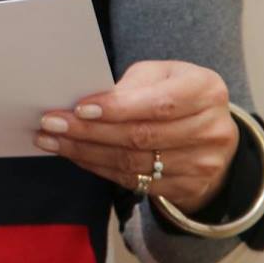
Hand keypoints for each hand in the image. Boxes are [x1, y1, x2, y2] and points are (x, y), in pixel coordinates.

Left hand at [36, 59, 238, 212]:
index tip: (79, 108)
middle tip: (51, 124)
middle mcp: (212, 130)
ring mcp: (203, 164)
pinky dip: (99, 167)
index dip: (118, 108)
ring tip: (52, 141)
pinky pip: (134, 181)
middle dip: (89, 131)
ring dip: (86, 153)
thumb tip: (87, 102)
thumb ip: (132, 85)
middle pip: (142, 136)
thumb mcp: (161, 75)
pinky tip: (75, 156)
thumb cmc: (175, 93)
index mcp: (206, 91)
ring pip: (134, 162)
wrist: (210, 132)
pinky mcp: (189, 188)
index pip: (159, 103)